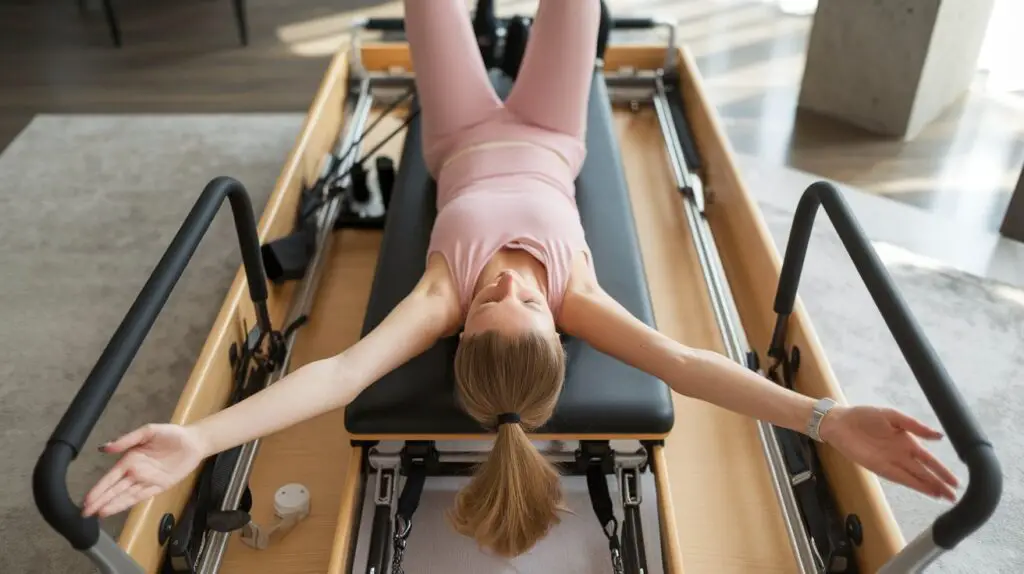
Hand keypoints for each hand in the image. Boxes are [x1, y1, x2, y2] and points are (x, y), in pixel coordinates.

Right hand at [82, 423, 208, 517]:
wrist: (194, 441)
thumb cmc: (171, 434)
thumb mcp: (148, 432)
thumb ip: (127, 440)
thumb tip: (105, 447)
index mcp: (130, 459)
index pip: (110, 477)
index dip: (98, 489)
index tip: (86, 499)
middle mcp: (135, 472)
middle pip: (114, 489)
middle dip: (99, 501)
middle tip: (84, 513)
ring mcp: (147, 481)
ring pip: (125, 495)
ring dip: (112, 504)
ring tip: (97, 514)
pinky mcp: (159, 486)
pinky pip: (141, 496)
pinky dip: (128, 503)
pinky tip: (116, 509)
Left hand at [819, 405, 958, 501]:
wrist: (840, 421)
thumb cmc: (864, 416)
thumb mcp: (892, 416)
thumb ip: (914, 425)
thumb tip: (939, 435)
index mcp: (907, 441)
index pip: (928, 460)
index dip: (942, 471)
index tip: (956, 482)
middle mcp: (901, 455)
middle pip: (924, 472)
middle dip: (939, 484)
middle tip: (955, 497)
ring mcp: (890, 462)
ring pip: (913, 477)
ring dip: (928, 487)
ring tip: (944, 497)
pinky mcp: (878, 467)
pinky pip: (898, 477)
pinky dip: (912, 484)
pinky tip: (924, 491)